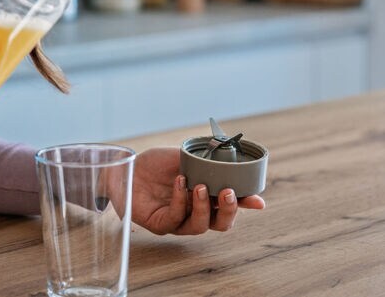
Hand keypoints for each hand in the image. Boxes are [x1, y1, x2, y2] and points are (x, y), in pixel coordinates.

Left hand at [126, 147, 264, 234]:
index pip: (229, 207)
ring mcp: (178, 221)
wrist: (126, 166)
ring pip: (200, 226)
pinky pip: (175, 219)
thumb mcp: (185, 158)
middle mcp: (194, 213)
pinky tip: (180, 182)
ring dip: (204, 207)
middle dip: (229, 210)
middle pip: (220, 225)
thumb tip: (233, 161)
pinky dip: (180, 200)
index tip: (258, 201)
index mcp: (205, 199)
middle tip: (228, 192)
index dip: (245, 205)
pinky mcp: (159, 225)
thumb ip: (207, 163)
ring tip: (200, 187)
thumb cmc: (156, 164)